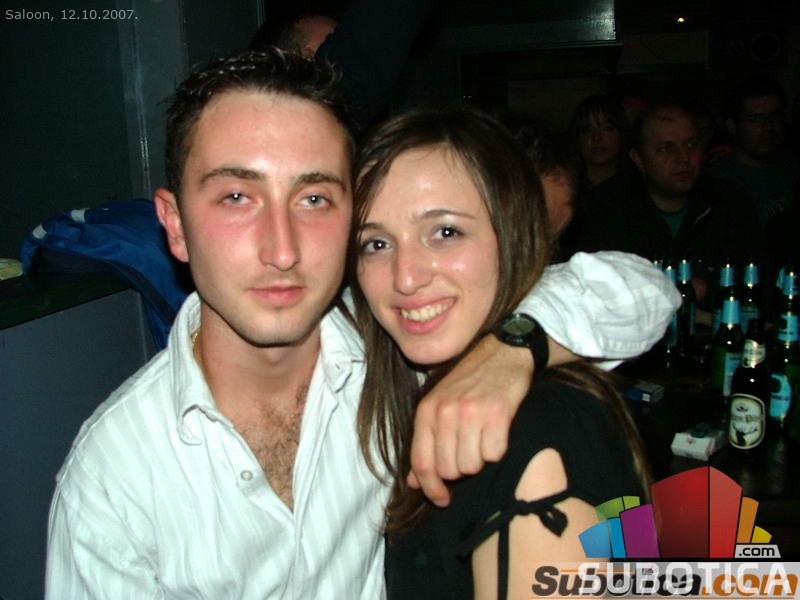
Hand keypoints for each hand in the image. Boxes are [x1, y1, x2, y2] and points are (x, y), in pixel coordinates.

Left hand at [409, 334, 533, 506]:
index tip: (442, 500)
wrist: (502, 352)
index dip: (431, 488)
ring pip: (471, 465)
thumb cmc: (470, 383)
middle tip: (471, 452)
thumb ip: (425, 442)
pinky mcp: (497, 412)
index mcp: (426, 411)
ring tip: (484, 440)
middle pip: (448, 469)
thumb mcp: (439, 406)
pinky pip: (495, 453)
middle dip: (461, 470)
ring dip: (480, 460)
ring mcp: (470, 411)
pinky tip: (498, 433)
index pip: (422, 462)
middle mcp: (445, 412)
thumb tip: (412, 482)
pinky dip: (498, 450)